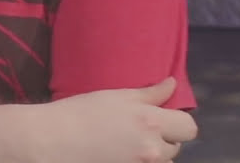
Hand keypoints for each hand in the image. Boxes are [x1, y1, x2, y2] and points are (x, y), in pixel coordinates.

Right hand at [27, 79, 196, 162]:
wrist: (50, 141)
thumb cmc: (80, 112)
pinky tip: (119, 156)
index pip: (189, 128)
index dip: (178, 123)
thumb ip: (149, 93)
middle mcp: (152, 149)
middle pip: (177, 148)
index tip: (164, 120)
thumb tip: (172, 84)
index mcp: (150, 122)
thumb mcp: (116, 97)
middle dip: (163, 140)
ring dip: (152, 155)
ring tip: (127, 146)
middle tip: (138, 132)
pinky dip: (137, 162)